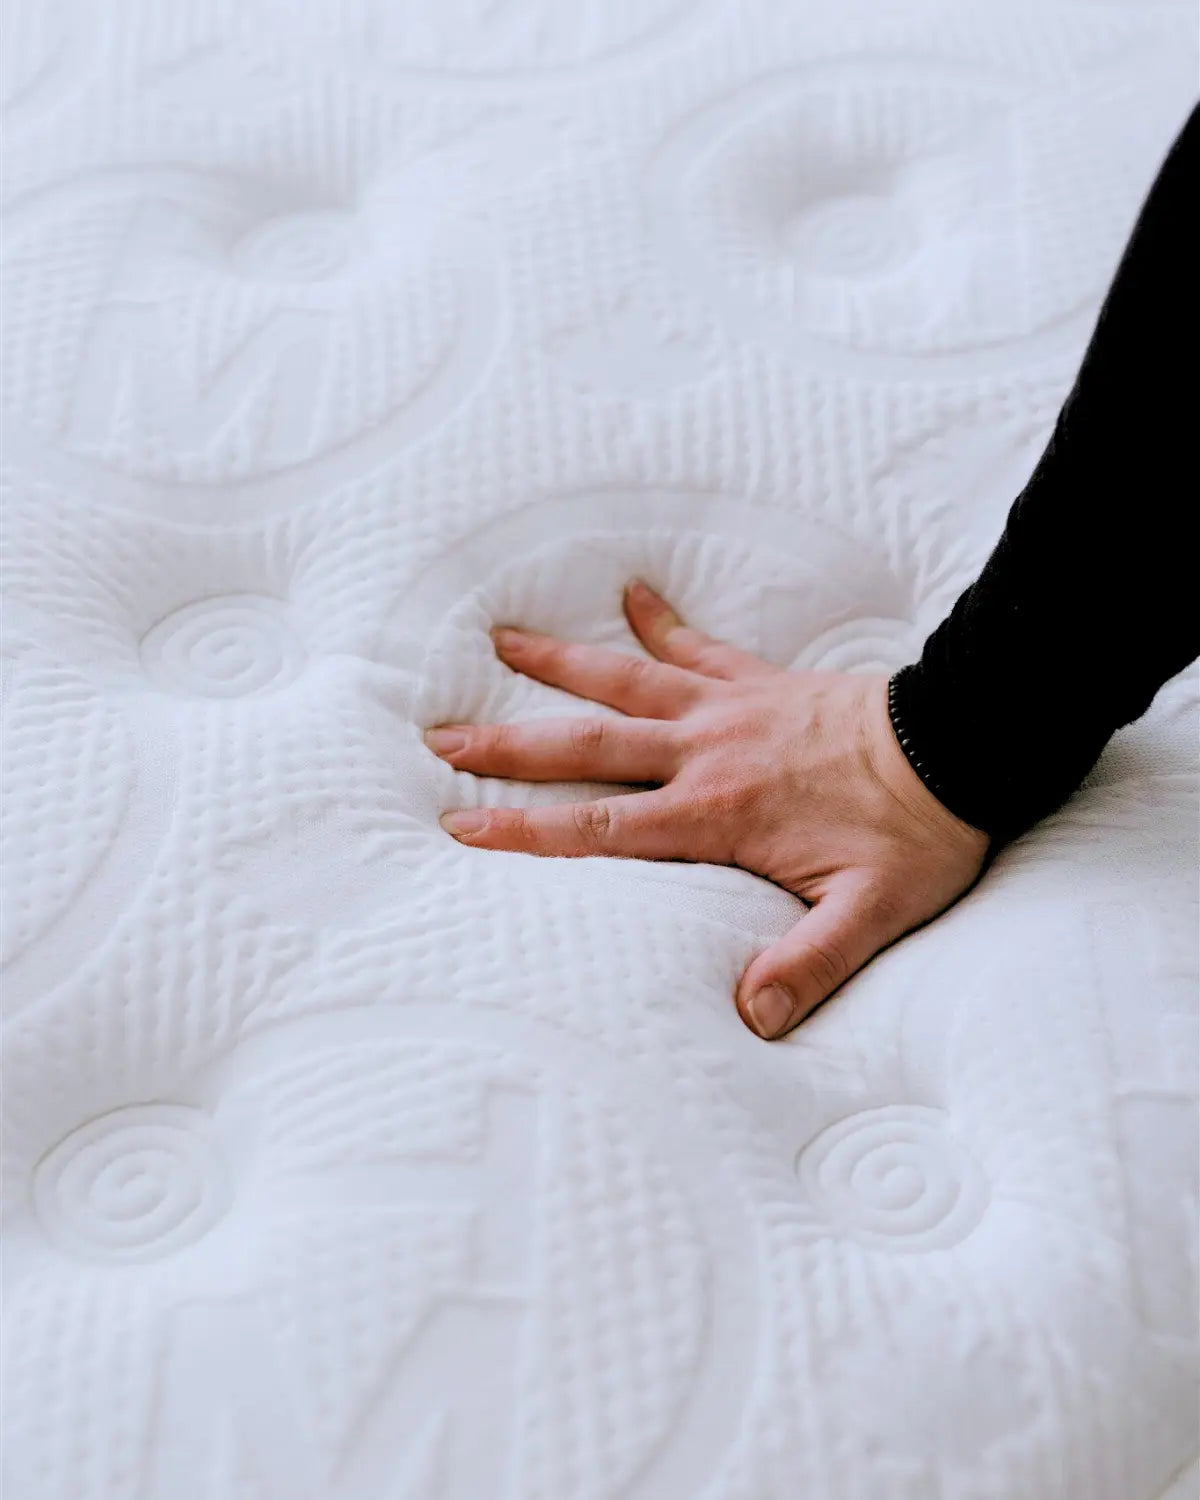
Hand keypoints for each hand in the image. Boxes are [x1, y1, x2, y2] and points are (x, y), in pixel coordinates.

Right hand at [428, 581, 989, 1038]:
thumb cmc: (919, 834)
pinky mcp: (761, 681)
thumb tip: (751, 1020)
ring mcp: (731, 708)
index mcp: (716, 815)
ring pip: (627, 678)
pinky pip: (700, 645)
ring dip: (561, 662)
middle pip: (588, 743)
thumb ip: (808, 964)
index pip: (600, 827)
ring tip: (499, 638)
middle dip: (509, 744)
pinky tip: (631, 593)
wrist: (966, 742)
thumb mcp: (871, 914)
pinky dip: (662, 621)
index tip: (458, 822)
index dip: (525, 828)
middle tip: (438, 734)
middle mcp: (707, 754)